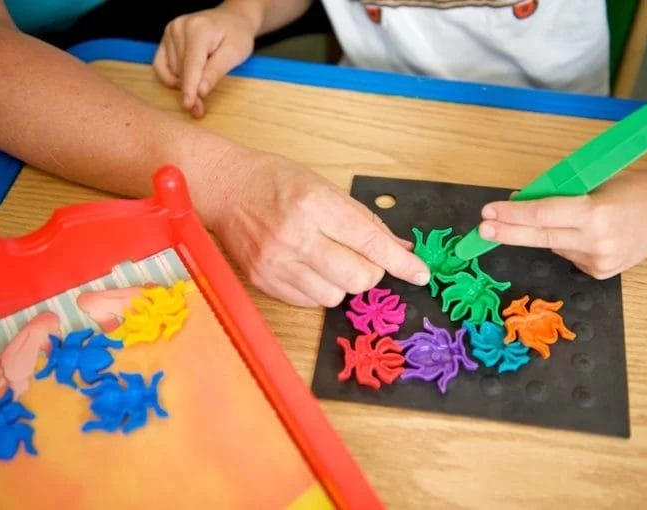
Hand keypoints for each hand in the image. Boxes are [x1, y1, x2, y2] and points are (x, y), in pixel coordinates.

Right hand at [153, 5, 257, 117]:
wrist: (231, 20)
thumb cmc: (237, 36)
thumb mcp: (234, 54)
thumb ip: (216, 72)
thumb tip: (200, 91)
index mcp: (199, 29)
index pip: (191, 64)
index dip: (189, 87)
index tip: (188, 105)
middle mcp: (179, 28)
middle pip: (181, 70)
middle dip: (191, 90)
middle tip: (201, 108)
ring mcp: (169, 32)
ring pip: (172, 70)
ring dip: (184, 83)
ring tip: (201, 83)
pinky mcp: (165, 39)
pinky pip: (160, 65)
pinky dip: (171, 77)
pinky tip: (184, 81)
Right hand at [206, 150, 430, 306]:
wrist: (227, 189)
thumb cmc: (278, 182)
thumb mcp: (326, 188)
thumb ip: (365, 221)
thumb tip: (401, 249)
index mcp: (317, 205)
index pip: (371, 242)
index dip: (402, 263)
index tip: (420, 274)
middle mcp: (297, 236)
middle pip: (358, 278)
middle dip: (371, 273)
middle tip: (362, 259)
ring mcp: (278, 262)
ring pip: (336, 296)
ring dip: (343, 282)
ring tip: (329, 260)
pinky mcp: (265, 281)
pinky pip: (310, 302)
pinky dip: (320, 289)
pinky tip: (309, 267)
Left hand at [476, 168, 646, 278]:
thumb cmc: (630, 188)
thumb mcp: (592, 184)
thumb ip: (557, 196)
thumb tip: (519, 204)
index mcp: (594, 213)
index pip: (541, 216)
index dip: (512, 215)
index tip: (488, 213)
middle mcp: (596, 241)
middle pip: (539, 238)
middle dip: (508, 233)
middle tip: (482, 231)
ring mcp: (599, 261)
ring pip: (554, 246)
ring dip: (549, 233)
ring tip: (576, 218)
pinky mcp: (601, 273)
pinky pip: (569, 256)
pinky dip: (569, 243)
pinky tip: (587, 235)